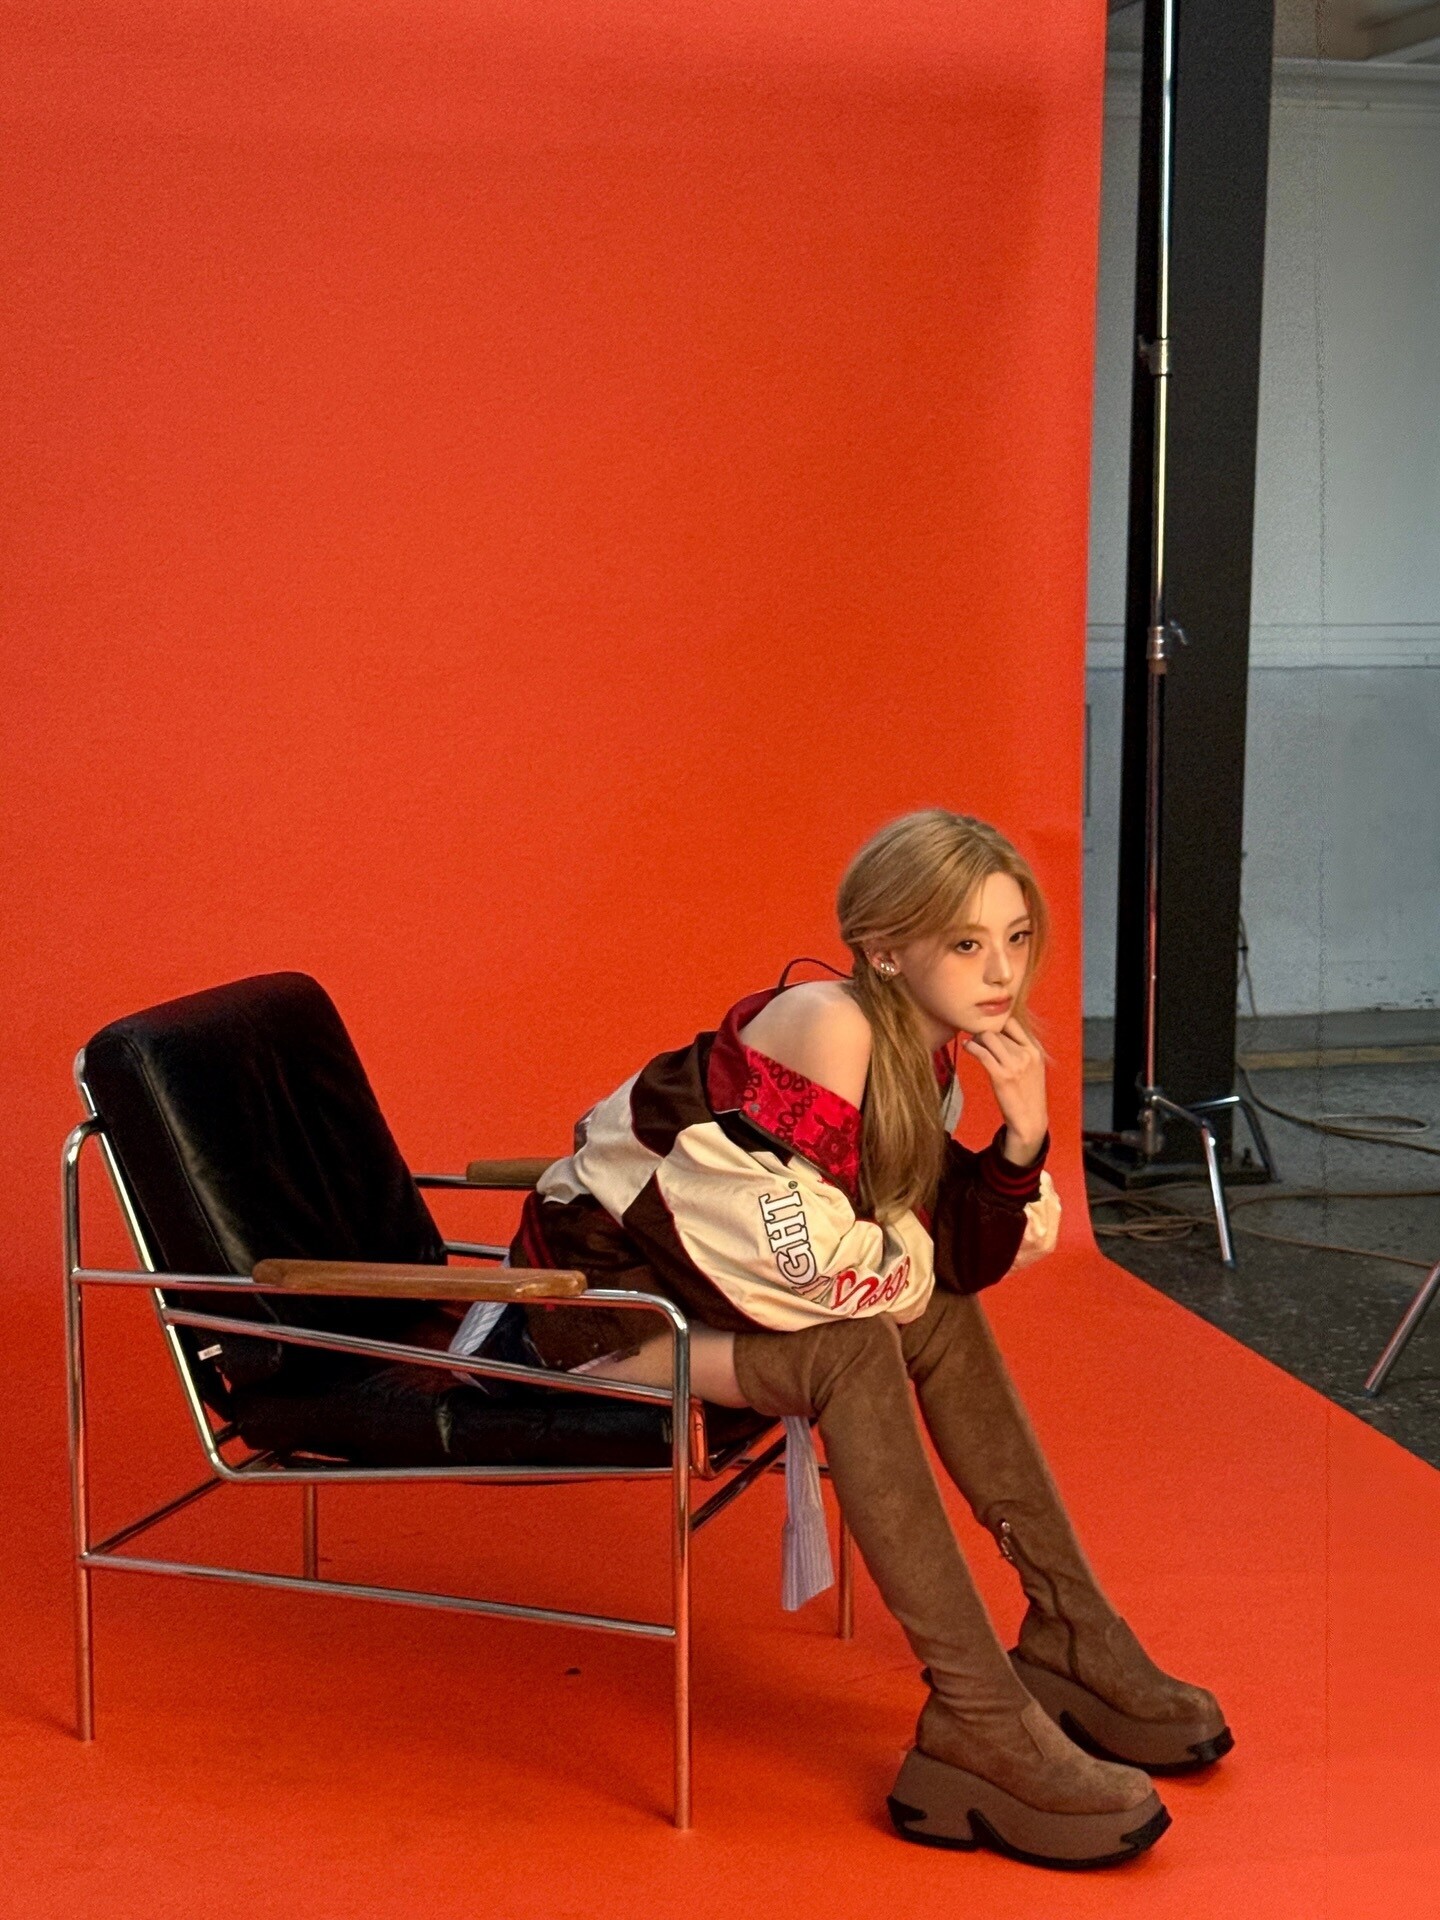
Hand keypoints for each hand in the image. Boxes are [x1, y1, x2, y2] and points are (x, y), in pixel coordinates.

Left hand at [963, 1018, 1047, 1165]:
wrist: (1030, 1120)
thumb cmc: (1027, 1094)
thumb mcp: (1033, 1067)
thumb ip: (1022, 1050)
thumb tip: (1001, 1033)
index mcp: (1035, 1050)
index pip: (1012, 1023)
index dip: (997, 1023)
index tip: (988, 1029)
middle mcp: (1026, 1054)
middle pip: (998, 1030)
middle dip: (983, 1031)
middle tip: (975, 1038)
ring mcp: (1015, 1065)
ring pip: (988, 1037)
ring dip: (976, 1038)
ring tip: (972, 1043)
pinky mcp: (1001, 1076)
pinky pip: (982, 1053)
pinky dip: (971, 1047)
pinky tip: (967, 1048)